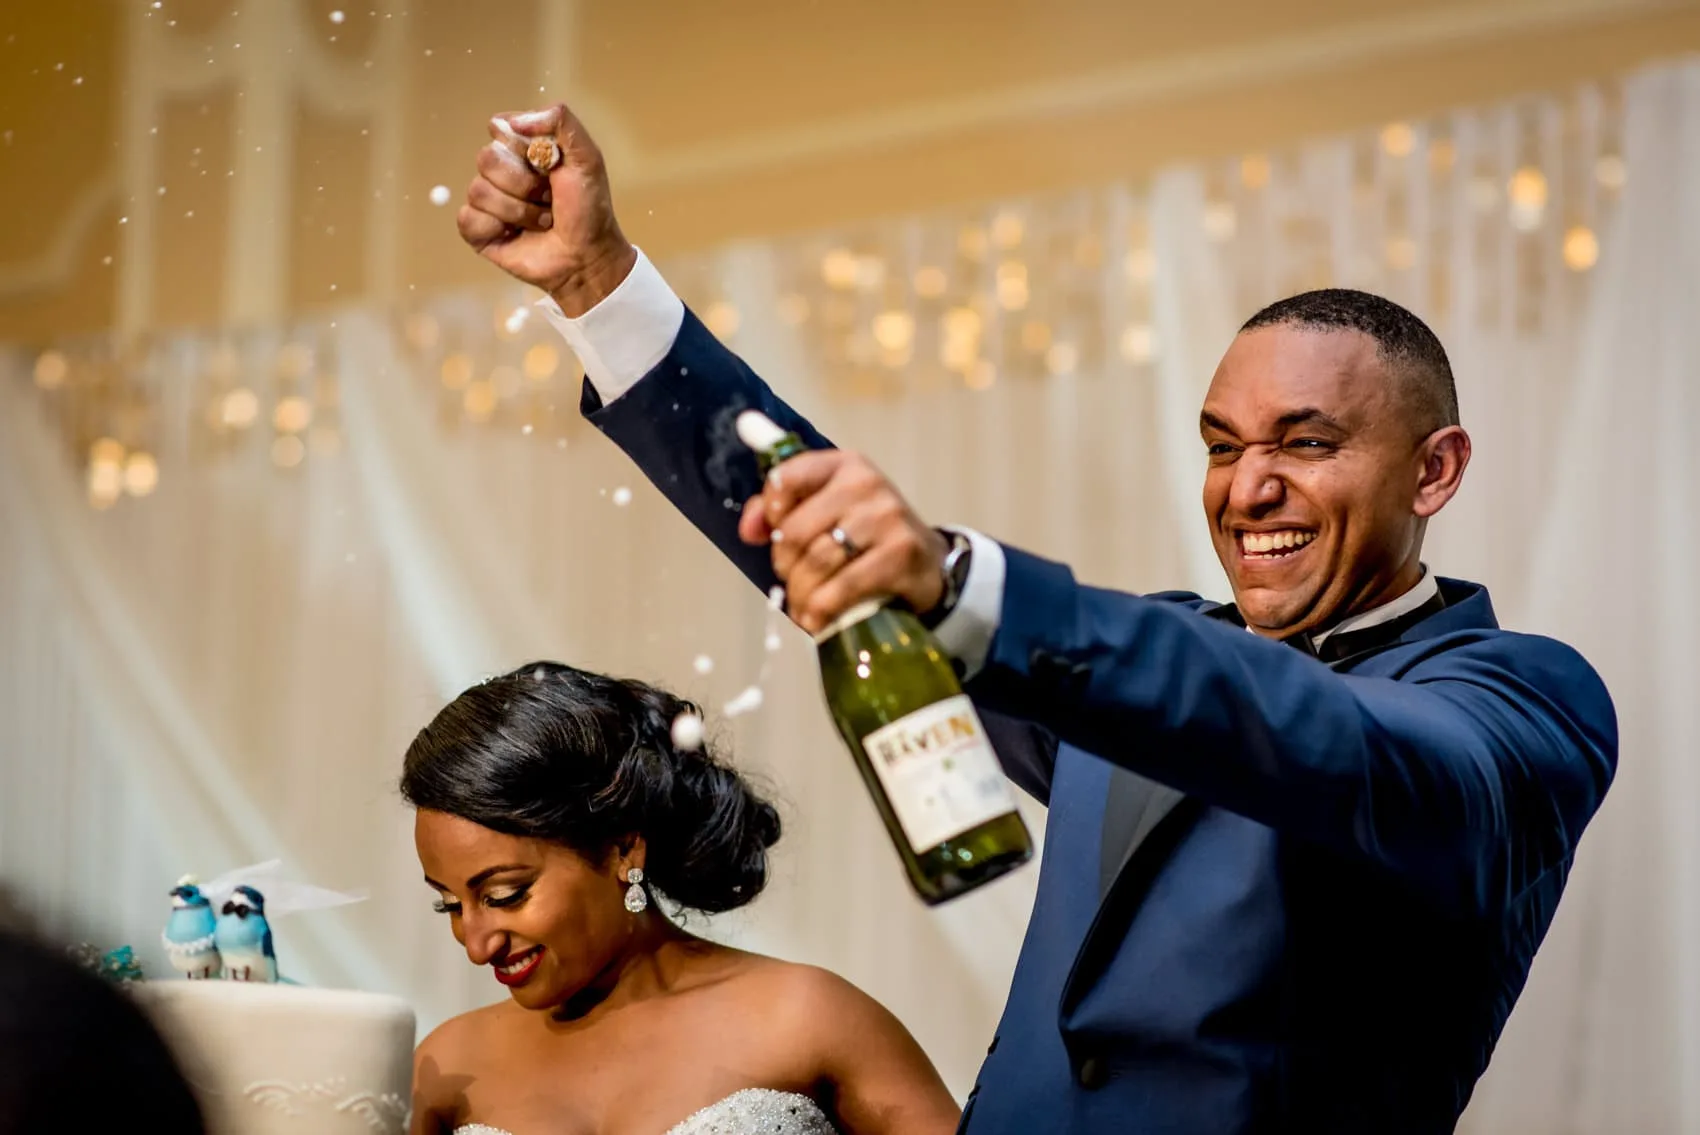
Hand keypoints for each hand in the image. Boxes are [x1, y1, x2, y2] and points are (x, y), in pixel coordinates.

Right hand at [455, 103, 635, 315]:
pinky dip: (496, 228)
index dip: (524, 148)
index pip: (499, 128)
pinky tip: (515, 235)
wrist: (587, 256)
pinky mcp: (478, 229)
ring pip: (479, 190)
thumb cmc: (588, 208)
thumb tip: (511, 122)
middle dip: (525, 185)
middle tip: (548, 199)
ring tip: (540, 221)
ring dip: (519, 211)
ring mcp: (487, 200)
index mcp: (522, 146)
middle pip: (486, 159)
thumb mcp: (587, 157)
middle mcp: (500, 169)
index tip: (550, 165)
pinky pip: (468, 218)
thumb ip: (561, 122)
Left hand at [737, 450, 947, 634]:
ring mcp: (886, 518)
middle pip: (796, 531)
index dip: (771, 512)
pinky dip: (823, 609)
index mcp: (843, 466)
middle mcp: (866, 484)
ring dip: (801, 594)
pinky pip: (844, 587)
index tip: (775, 535)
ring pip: (817, 562)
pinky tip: (817, 620)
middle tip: (791, 581)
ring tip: (803, 606)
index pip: (788, 478)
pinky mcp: (900, 555)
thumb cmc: (867, 537)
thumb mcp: (827, 512)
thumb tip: (749, 530)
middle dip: (785, 565)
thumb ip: (780, 512)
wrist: (927, 564)